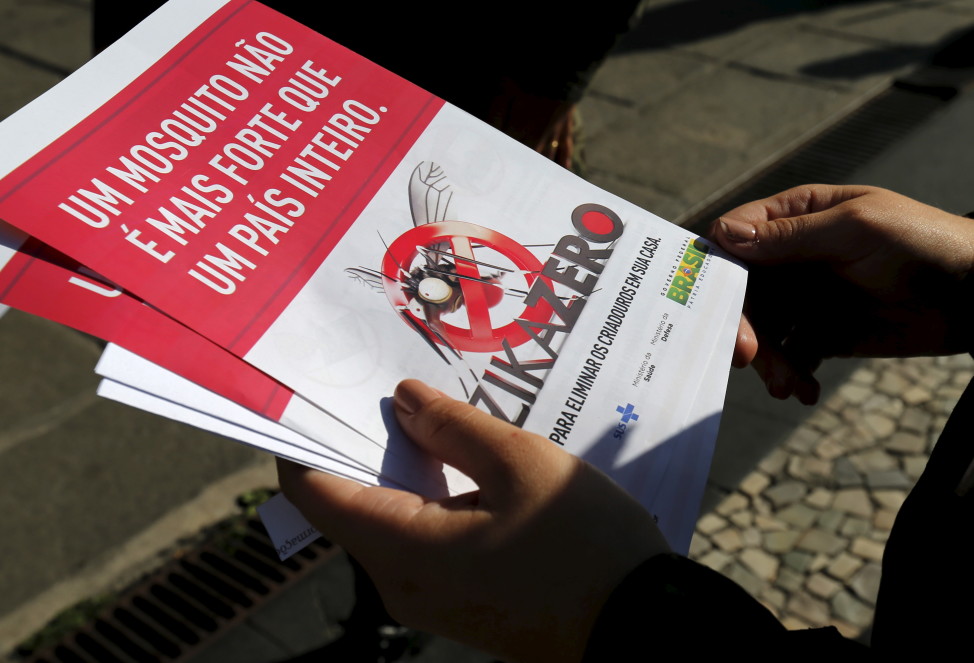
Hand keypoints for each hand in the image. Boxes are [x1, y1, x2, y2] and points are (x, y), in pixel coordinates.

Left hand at [278, 379, 667, 662]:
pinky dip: (428, 496)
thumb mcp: (522, 465)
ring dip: (402, 467)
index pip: (315, 493)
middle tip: (387, 383)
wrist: (638, 628)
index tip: (315, 391)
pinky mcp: (457, 601)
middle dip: (364, 442)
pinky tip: (462, 461)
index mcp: (402, 548)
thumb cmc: (584, 546)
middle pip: (350, 502)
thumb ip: (455, 427)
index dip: (304, 440)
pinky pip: (419, 540)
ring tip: (430, 412)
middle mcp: (400, 581)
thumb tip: (405, 401)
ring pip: (388, 519)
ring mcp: (428, 598)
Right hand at [712, 184, 973, 402]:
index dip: (718, 271)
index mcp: (795, 216)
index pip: (733, 238)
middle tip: (751, 357)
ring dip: (768, 359)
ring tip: (789, 383)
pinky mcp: (822, 334)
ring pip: (761, 329)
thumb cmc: (924, 243)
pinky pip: (788, 355)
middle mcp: (791, 256)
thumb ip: (790, 235)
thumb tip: (725, 235)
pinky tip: (804, 389)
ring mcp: (805, 296)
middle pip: (741, 291)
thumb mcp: (856, 229)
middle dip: (743, 326)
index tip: (718, 305)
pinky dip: (790, 374)